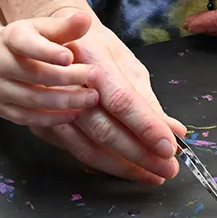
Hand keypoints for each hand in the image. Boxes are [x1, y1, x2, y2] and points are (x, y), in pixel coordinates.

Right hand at [0, 9, 100, 126]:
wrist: (1, 59)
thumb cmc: (34, 42)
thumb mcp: (47, 29)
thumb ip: (66, 27)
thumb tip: (85, 19)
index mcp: (11, 38)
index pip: (26, 44)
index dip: (47, 52)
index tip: (70, 56)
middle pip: (33, 74)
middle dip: (68, 78)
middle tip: (95, 77)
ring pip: (32, 99)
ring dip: (65, 101)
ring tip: (91, 98)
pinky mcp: (1, 108)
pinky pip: (27, 118)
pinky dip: (52, 118)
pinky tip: (74, 114)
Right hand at [29, 13, 184, 184]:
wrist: (54, 42)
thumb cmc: (97, 49)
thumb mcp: (126, 64)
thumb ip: (147, 100)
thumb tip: (174, 130)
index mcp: (92, 59)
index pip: (122, 100)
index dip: (146, 126)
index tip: (170, 147)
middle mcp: (65, 83)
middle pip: (104, 129)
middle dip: (140, 154)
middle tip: (169, 168)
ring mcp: (47, 105)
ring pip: (88, 147)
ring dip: (124, 166)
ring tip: (153, 174)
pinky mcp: (41, 123)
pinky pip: (76, 150)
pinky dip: (104, 163)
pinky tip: (126, 169)